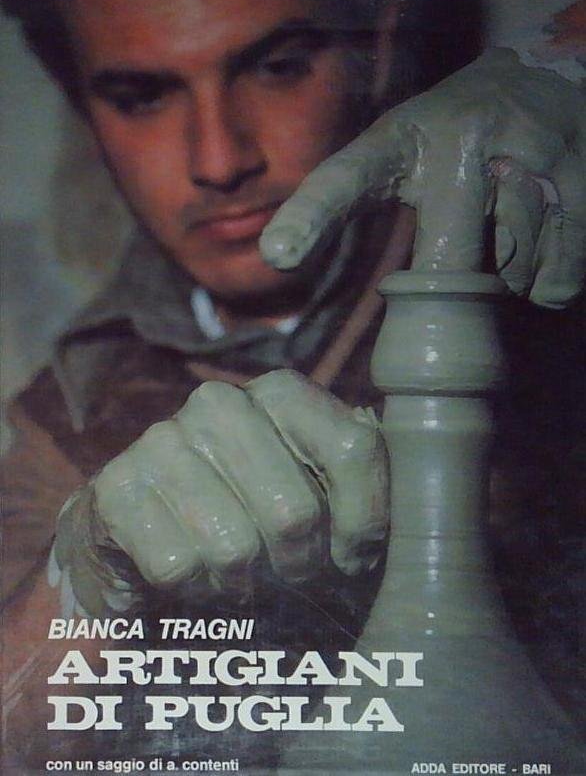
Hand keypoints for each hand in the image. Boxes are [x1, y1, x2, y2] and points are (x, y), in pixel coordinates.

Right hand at [51, 371, 388, 616]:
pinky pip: (179, 566)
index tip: (353, 557)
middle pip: (295, 513)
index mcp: (278, 392)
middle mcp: (219, 404)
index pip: (352, 450)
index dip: (365, 522)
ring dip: (245, 583)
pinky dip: (194, 590)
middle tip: (292, 574)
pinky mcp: (118, 488)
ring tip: (240, 575)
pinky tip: (195, 574)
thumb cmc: (252, 507)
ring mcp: (162, 441)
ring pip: (235, 547)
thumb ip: (359, 475)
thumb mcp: (315, 481)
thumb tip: (416, 494)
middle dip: (302, 565)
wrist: (151, 526)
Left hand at [261, 49, 585, 307]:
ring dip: (508, 275)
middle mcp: (465, 138)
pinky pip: (559, 277)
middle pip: (453, 265)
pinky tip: (542, 242)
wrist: (541, 85)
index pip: (345, 180)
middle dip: (459, 277)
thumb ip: (345, 202)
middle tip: (467, 246)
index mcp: (401, 136)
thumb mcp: (394, 152)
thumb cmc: (451, 139)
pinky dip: (549, 280)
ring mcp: (531, 154)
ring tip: (507, 229)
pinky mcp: (583, 180)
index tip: (280, 255)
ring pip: (513, 273)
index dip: (311, 218)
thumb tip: (277, 256)